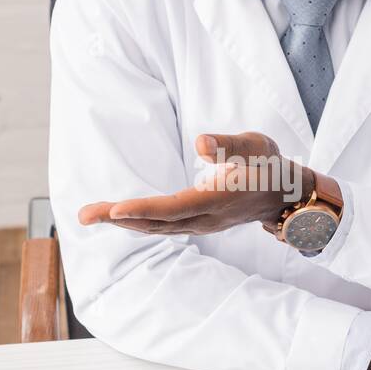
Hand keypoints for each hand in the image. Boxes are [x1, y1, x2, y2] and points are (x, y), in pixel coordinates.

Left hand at [78, 132, 309, 234]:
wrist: (287, 196)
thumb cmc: (270, 164)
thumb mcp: (256, 145)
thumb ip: (228, 144)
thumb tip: (200, 143)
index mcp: (220, 198)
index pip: (176, 207)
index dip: (144, 209)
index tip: (114, 210)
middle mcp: (208, 217)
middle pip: (158, 222)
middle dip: (119, 219)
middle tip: (83, 214)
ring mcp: (202, 224)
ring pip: (157, 227)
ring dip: (123, 222)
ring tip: (90, 215)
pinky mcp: (198, 223)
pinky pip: (163, 226)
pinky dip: (137, 222)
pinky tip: (117, 218)